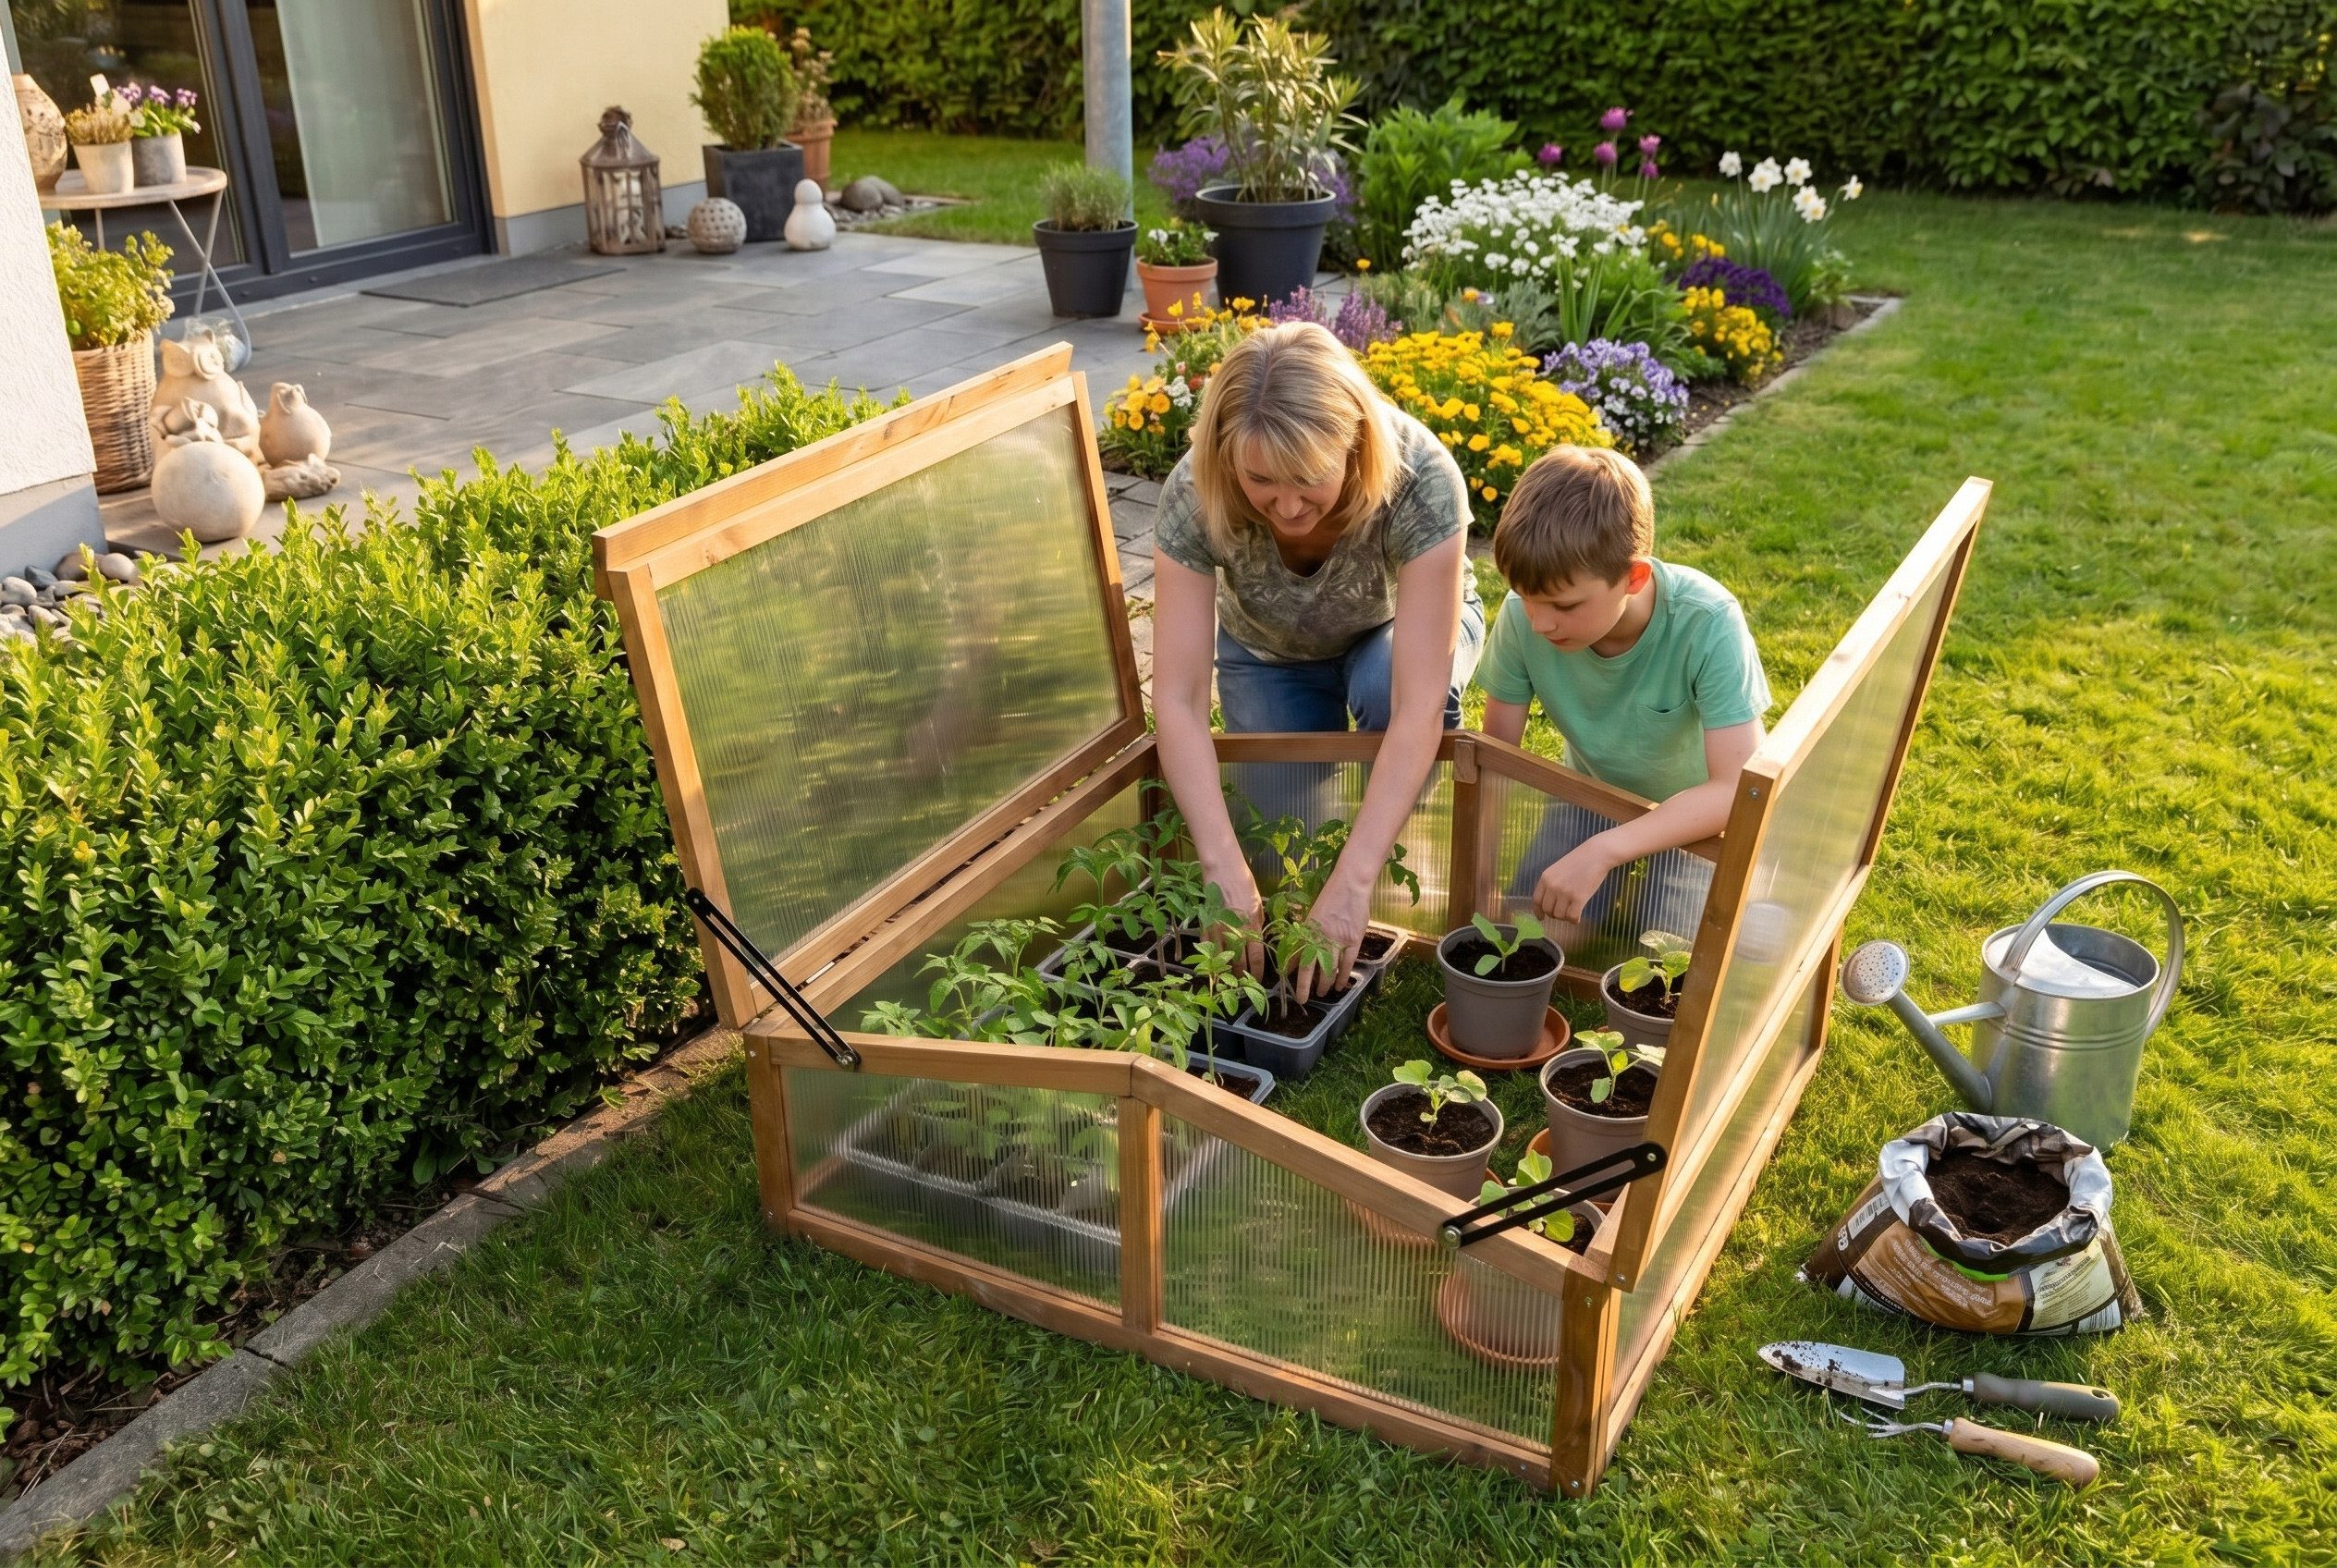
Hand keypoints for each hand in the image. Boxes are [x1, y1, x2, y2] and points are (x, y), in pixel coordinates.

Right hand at [1198, 857, 1266, 978]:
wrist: (1223, 869)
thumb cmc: (1244, 884)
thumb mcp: (1258, 904)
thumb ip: (1258, 924)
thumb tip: (1257, 939)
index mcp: (1252, 927)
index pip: (1255, 958)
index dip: (1257, 972)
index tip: (1258, 980)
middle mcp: (1235, 932)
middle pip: (1238, 962)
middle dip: (1241, 975)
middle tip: (1243, 982)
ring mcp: (1218, 929)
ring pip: (1221, 958)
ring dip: (1225, 969)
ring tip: (1228, 977)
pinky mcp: (1205, 924)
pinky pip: (1207, 945)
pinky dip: (1210, 954)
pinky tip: (1212, 960)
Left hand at [1295, 875, 1370, 1005]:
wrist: (1350, 885)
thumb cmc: (1330, 898)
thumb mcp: (1312, 917)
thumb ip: (1303, 937)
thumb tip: (1293, 956)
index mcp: (1308, 931)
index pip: (1299, 960)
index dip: (1297, 978)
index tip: (1293, 991)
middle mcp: (1321, 937)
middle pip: (1313, 968)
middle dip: (1309, 987)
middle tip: (1307, 998)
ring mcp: (1338, 939)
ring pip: (1330, 969)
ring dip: (1326, 984)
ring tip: (1323, 993)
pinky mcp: (1353, 940)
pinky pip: (1347, 963)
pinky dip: (1343, 976)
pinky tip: (1340, 986)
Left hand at [1533, 840, 1617, 925]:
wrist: (1597, 854)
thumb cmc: (1580, 860)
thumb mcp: (1558, 869)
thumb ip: (1551, 883)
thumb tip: (1549, 902)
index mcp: (1545, 878)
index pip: (1536, 900)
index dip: (1538, 912)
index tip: (1541, 918)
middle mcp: (1552, 886)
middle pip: (1548, 910)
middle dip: (1555, 914)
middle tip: (1564, 912)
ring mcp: (1565, 892)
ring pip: (1559, 915)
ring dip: (1565, 917)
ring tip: (1573, 911)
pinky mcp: (1578, 897)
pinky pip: (1572, 917)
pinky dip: (1574, 920)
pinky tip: (1578, 918)